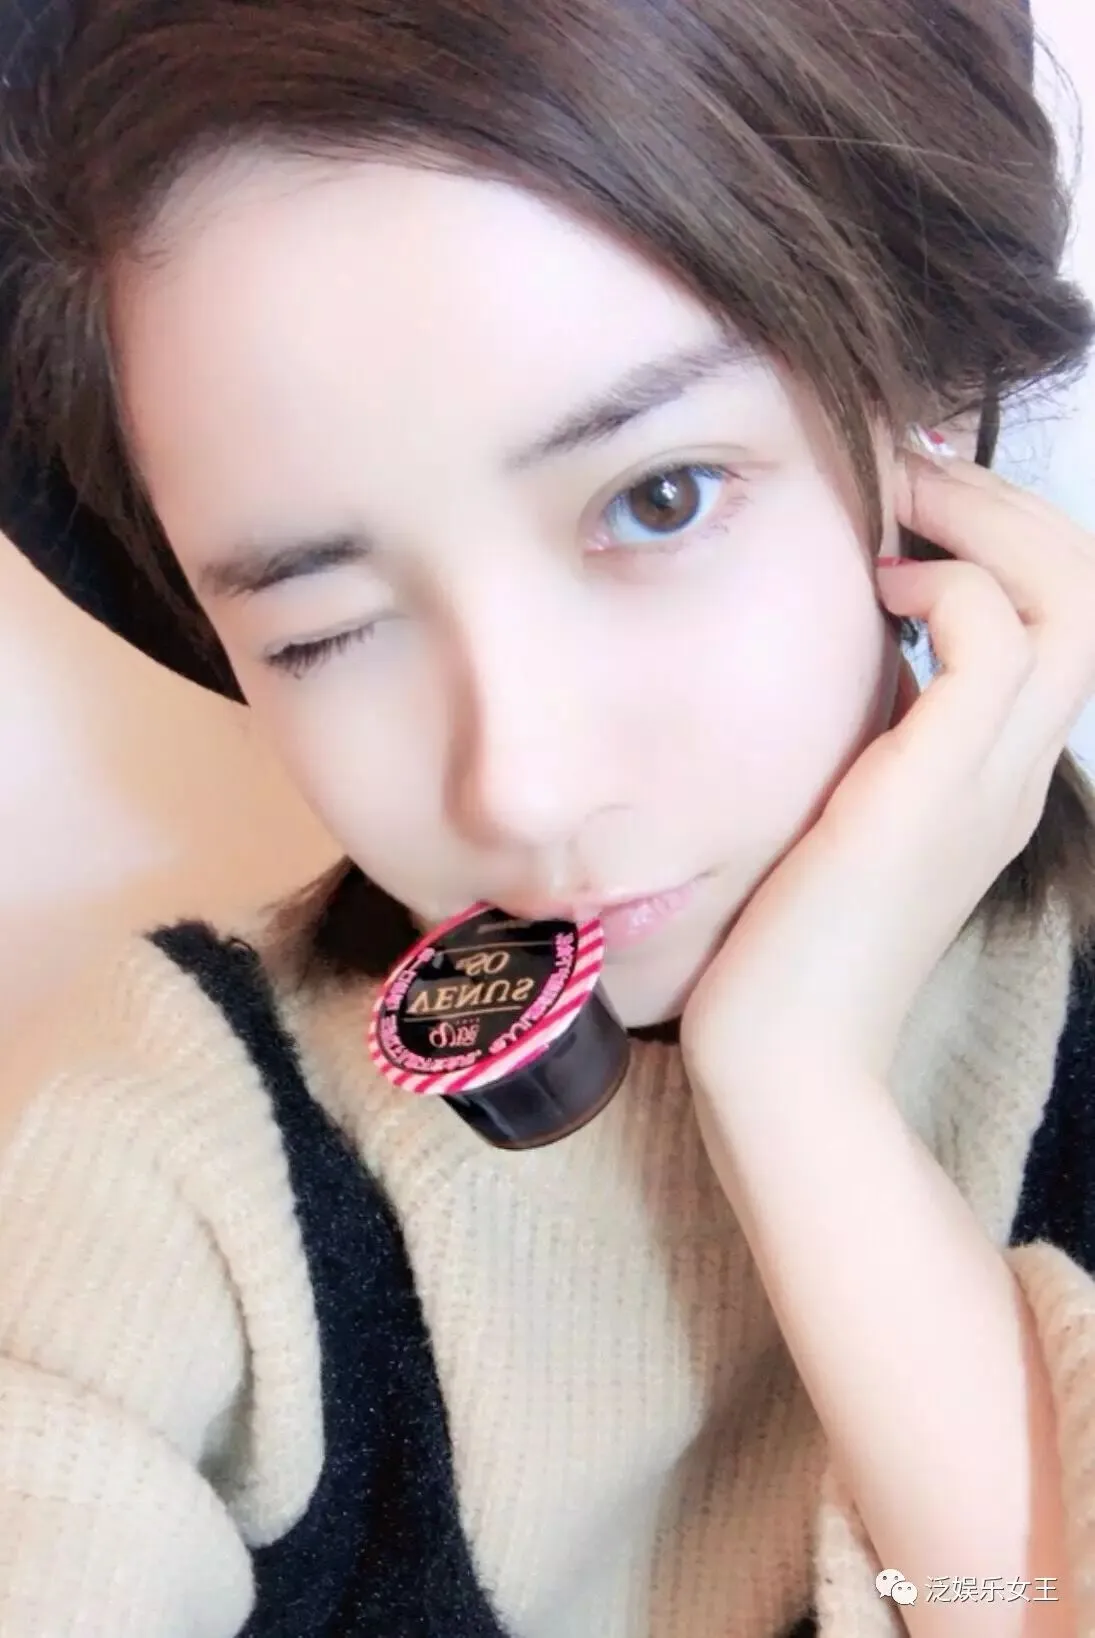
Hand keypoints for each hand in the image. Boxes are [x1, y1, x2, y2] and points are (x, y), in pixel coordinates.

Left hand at [682, 434, 1094, 1092]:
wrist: (783, 1058)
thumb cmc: (787, 939)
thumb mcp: (838, 809)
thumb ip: (863, 733)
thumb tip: (840, 641)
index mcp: (995, 774)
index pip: (1057, 618)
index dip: (1002, 537)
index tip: (911, 500)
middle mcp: (1016, 770)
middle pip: (1087, 589)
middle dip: (1009, 503)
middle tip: (916, 470)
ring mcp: (991, 780)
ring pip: (1068, 598)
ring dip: (984, 522)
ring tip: (899, 506)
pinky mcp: (936, 789)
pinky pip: (993, 640)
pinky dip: (946, 585)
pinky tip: (874, 589)